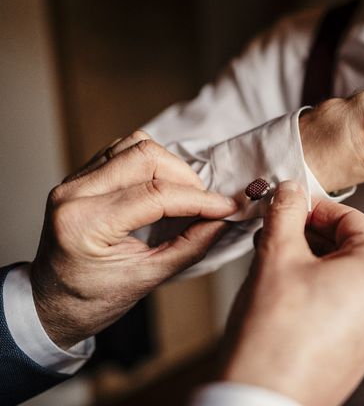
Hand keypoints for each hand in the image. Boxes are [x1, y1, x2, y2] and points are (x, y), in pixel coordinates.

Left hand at [30, 131, 237, 349]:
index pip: (155, 194)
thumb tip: (222, 220)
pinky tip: (161, 187)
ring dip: (169, 165)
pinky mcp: (79, 175)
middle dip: (186, 177)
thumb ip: (189, 246)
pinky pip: (122, 150)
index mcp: (84, 224)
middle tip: (204, 204)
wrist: (50, 305)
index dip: (199, 199)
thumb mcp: (147, 280)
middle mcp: (73, 193)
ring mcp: (73, 180)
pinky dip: (151, 163)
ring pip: (135, 145)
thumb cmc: (92, 300)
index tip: (227, 207)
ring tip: (183, 194)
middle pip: (146, 156)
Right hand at [218, 181, 363, 405]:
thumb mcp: (277, 255)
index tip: (289, 204)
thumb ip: (286, 212)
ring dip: (313, 260)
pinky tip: (287, 289)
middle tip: (275, 231)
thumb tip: (290, 190)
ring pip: (348, 274)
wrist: (263, 399)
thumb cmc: (275, 333)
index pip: (350, 218)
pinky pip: (347, 301)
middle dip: (310, 235)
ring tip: (275, 259)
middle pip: (351, 246)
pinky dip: (320, 287)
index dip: (314, 207)